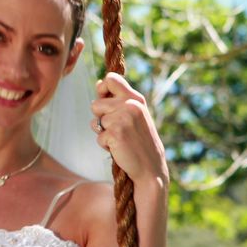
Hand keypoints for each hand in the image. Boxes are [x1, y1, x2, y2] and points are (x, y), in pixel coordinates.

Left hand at [90, 72, 168, 187]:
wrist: (151, 168)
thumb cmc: (140, 141)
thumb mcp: (134, 115)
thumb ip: (117, 100)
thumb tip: (98, 83)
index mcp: (136, 99)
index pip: (111, 79)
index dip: (102, 88)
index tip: (105, 100)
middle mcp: (130, 106)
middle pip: (96, 104)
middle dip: (100, 118)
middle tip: (117, 129)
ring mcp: (123, 119)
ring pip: (95, 121)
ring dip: (103, 133)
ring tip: (120, 139)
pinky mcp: (115, 133)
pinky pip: (98, 136)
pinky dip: (105, 145)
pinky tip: (119, 148)